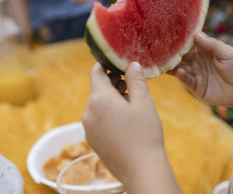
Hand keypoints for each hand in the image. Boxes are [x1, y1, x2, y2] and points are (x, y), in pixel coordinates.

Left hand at [82, 63, 165, 183]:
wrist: (141, 169)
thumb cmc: (144, 133)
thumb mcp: (143, 101)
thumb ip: (135, 79)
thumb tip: (131, 63)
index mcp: (99, 99)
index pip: (96, 72)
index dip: (107, 65)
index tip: (120, 64)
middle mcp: (88, 112)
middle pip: (98, 89)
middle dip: (114, 84)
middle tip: (133, 86)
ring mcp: (88, 128)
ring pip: (98, 105)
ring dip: (112, 99)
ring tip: (132, 105)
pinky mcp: (92, 140)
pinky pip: (98, 119)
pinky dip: (109, 114)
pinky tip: (125, 121)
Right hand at [169, 32, 232, 108]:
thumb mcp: (227, 53)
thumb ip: (212, 45)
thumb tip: (196, 35)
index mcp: (204, 50)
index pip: (189, 42)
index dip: (180, 38)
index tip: (170, 32)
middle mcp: (197, 61)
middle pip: (181, 55)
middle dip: (171, 52)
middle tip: (160, 47)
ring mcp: (195, 73)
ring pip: (180, 68)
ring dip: (172, 65)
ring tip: (164, 61)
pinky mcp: (196, 87)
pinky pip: (186, 80)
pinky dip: (181, 76)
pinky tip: (178, 71)